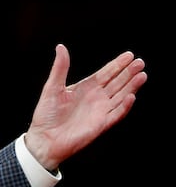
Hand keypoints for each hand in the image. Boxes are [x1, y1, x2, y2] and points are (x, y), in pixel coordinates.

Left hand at [24, 44, 146, 170]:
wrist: (44, 138)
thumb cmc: (46, 114)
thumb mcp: (52, 87)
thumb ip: (60, 68)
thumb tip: (61, 47)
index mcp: (85, 88)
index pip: (106, 74)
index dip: (117, 65)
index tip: (129, 55)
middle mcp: (96, 98)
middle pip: (117, 82)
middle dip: (128, 72)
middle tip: (139, 62)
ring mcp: (100, 111)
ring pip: (121, 96)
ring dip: (131, 86)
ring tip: (142, 75)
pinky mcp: (101, 124)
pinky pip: (116, 114)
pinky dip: (124, 106)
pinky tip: (131, 96)